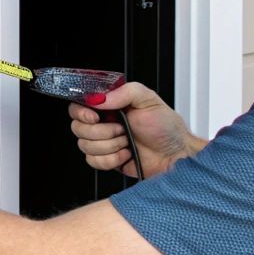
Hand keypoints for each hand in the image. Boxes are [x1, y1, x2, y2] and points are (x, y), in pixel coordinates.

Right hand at [68, 81, 205, 177]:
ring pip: (85, 146)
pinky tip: (126, 154)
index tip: (94, 117)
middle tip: (122, 129)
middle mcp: (104, 124)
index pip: (78, 106)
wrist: (175, 155)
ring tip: (127, 142)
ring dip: (110, 146)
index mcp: (110, 106)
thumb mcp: (149, 100)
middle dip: (102, 132)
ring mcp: (104, 143)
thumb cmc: (166, 128)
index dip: (81, 112)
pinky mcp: (107, 160)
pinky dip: (111, 160)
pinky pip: (93, 162)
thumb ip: (123, 92)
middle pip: (78, 128)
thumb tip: (99, 98)